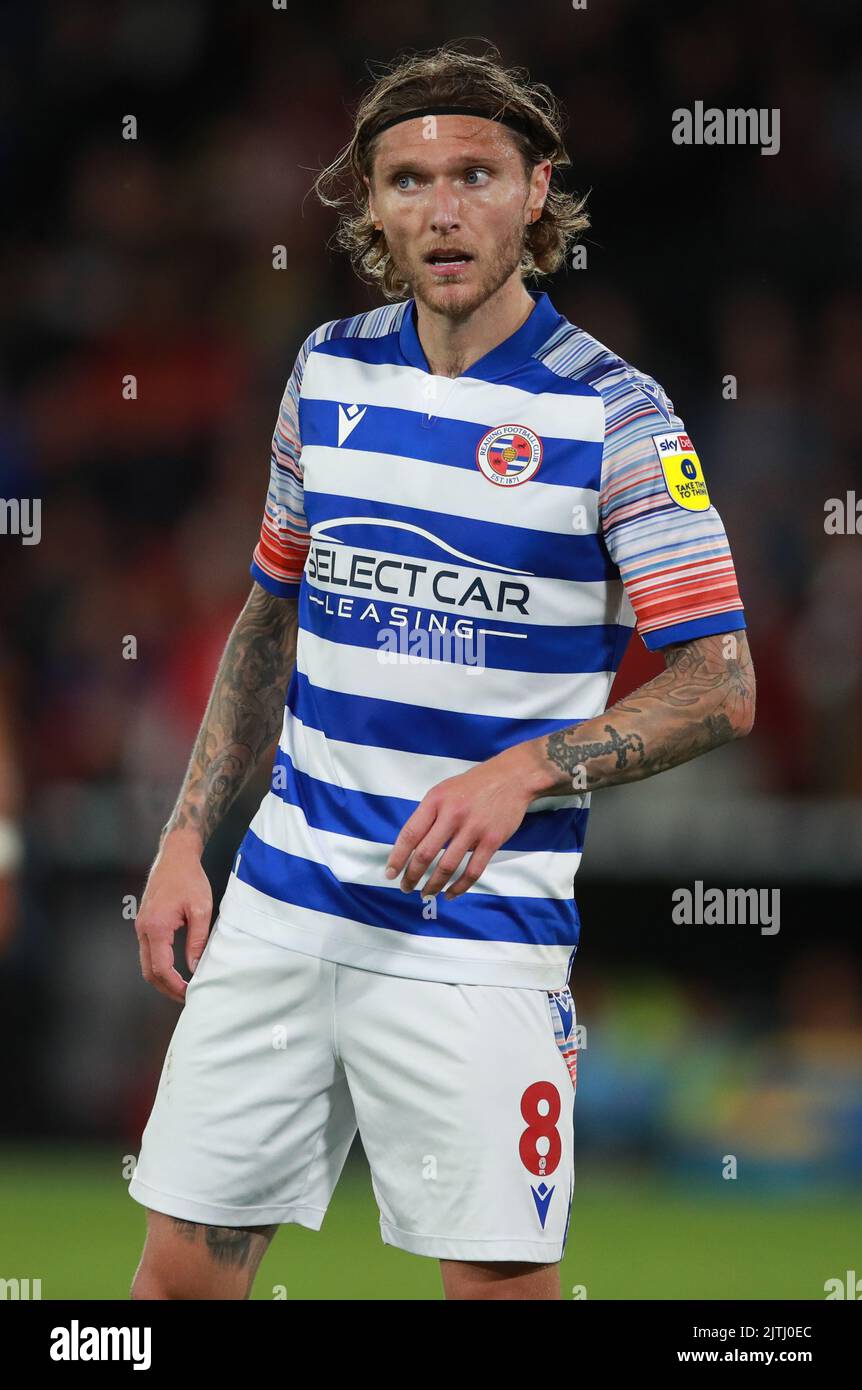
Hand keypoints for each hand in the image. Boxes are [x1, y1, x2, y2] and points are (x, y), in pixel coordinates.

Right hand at [135, 829, 211, 1002]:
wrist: (175, 855)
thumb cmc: (190, 878)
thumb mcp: (201, 910)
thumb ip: (197, 941)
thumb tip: (195, 968)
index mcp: (157, 927)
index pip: (161, 968)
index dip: (175, 986)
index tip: (190, 993)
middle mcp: (144, 928)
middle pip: (149, 971)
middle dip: (166, 988)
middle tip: (186, 996)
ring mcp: (141, 925)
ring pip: (146, 962)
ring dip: (162, 977)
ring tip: (182, 986)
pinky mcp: (144, 922)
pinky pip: (148, 950)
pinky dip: (159, 964)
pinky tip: (175, 967)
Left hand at [384, 748, 534, 899]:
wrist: (510, 778)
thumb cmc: (472, 786)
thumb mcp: (443, 791)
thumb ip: (427, 815)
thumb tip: (409, 847)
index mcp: (435, 801)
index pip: (410, 834)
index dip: (397, 857)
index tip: (390, 873)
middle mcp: (452, 814)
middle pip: (425, 853)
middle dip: (412, 876)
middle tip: (406, 887)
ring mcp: (473, 828)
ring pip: (447, 866)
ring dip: (433, 885)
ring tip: (426, 893)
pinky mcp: (492, 840)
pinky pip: (472, 871)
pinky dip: (460, 887)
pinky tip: (450, 893)